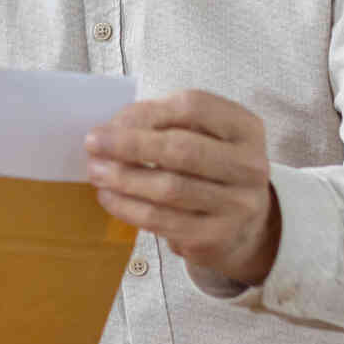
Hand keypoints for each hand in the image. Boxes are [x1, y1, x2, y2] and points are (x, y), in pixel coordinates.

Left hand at [86, 89, 280, 285]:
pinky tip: (108, 196)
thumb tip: (113, 128)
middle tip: (93, 143)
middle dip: (130, 144)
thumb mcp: (202, 135)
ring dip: (123, 178)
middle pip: (182, 149)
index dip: (147, 111)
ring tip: (96, 171)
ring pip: (169, 188)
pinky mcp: (215, 236)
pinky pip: (162, 221)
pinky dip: (127, 207)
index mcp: (245, 128)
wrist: (242, 225)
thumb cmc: (209, 168)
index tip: (112, 120)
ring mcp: (237, 205)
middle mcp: (249, 166)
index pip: (194, 107)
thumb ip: (164, 122)